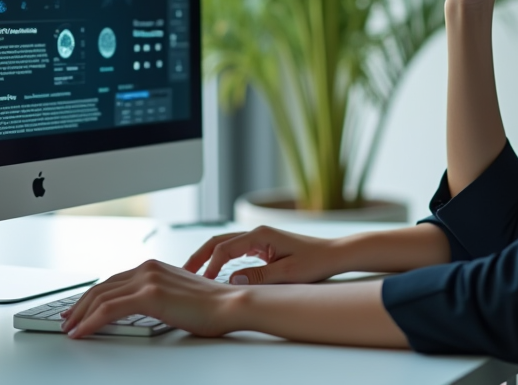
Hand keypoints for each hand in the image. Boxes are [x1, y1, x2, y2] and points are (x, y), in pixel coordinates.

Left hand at [60, 259, 240, 338]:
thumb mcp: (176, 296)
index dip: (92, 297)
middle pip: (102, 287)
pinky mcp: (149, 295)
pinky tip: (83, 332)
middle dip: (80, 305)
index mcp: (153, 267)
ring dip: (80, 315)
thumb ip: (155, 296)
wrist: (229, 305)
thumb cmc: (210, 307)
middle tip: (67, 321)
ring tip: (70, 329)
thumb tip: (135, 310)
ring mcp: (148, 279)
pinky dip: (91, 321)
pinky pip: (109, 309)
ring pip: (100, 297)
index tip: (79, 310)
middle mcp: (148, 268)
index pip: (113, 282)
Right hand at [184, 225, 344, 284]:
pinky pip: (237, 252)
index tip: (200, 283)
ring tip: (193, 274)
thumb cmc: (317, 261)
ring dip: (209, 258)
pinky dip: (222, 261)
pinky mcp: (265, 248)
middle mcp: (258, 234)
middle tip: (182, 273)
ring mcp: (260, 240)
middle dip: (199, 257)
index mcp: (260, 235)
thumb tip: (232, 281)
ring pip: (226, 246)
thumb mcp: (288, 272)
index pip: (224, 249)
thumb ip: (259, 277)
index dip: (209, 267)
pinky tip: (216, 275)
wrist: (336, 254)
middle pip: (218, 242)